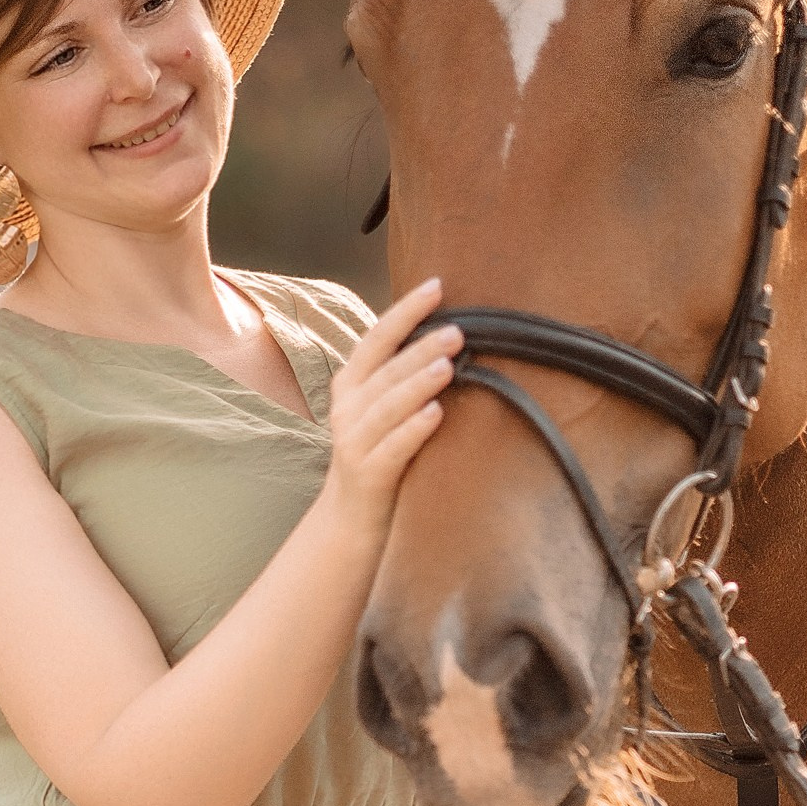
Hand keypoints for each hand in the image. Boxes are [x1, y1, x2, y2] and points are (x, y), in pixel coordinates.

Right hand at [324, 279, 460, 519]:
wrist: (350, 520)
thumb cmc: (379, 456)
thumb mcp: (382, 411)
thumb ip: (401, 377)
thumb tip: (450, 334)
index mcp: (351, 385)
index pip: (377, 338)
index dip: (405, 311)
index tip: (437, 285)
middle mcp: (348, 409)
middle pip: (386, 370)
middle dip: (421, 347)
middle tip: (458, 330)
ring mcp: (354, 442)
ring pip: (388, 406)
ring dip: (418, 384)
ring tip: (448, 365)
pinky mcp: (368, 475)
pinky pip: (392, 448)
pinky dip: (413, 430)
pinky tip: (436, 415)